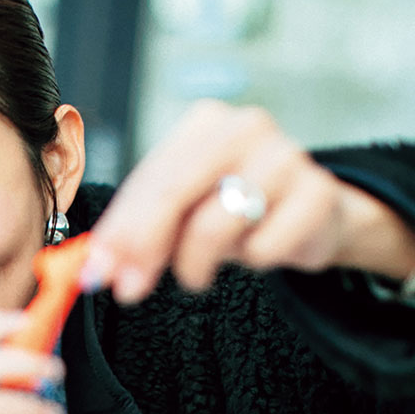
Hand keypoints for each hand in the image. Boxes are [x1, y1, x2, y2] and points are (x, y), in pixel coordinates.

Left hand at [82, 99, 414, 303]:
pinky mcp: (317, 194)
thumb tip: (98, 269)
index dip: (118, 230)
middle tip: (128, 289)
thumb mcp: (183, 213)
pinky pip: (263, 247)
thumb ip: (138, 233)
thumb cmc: (237, 209)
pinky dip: (253, 261)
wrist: (316, 213)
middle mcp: (245, 128)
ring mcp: (285, 157)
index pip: (148, 180)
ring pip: (213, 226)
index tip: (96, 272)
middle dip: (142, 248)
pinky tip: (258, 250)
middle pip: (173, 193)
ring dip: (195, 265)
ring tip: (198, 273)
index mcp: (204, 124)